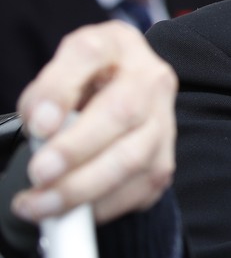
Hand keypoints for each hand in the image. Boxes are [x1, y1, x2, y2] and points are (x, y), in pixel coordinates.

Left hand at [12, 21, 176, 224]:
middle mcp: (151, 79)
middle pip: (122, 112)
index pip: (89, 53)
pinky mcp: (165, 159)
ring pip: (133, 159)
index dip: (61, 89)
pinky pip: (139, 190)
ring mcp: (165, 121)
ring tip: (40, 204)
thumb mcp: (59, 74)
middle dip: (76, 149)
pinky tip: (72, 212)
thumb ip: (45, 94)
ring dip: (83, 188)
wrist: (128, 97)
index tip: (37, 124)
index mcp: (117, 44)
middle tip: (39, 173)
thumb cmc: (87, 84)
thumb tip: (44, 127)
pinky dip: (102, 206)